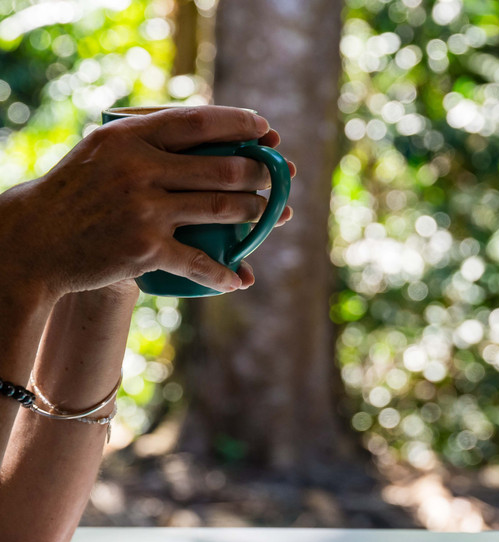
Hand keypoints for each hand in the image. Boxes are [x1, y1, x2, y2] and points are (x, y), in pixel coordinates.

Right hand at [0, 106, 292, 301]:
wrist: (36, 239)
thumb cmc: (78, 191)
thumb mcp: (104, 149)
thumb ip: (147, 137)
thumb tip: (211, 133)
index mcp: (129, 137)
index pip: (197, 122)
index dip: (239, 124)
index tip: (267, 130)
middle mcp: (138, 169)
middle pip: (222, 168)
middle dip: (262, 173)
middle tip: (279, 178)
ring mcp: (144, 210)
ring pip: (222, 209)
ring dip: (257, 214)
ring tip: (271, 215)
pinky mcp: (145, 249)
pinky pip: (200, 262)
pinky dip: (224, 274)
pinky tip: (239, 279)